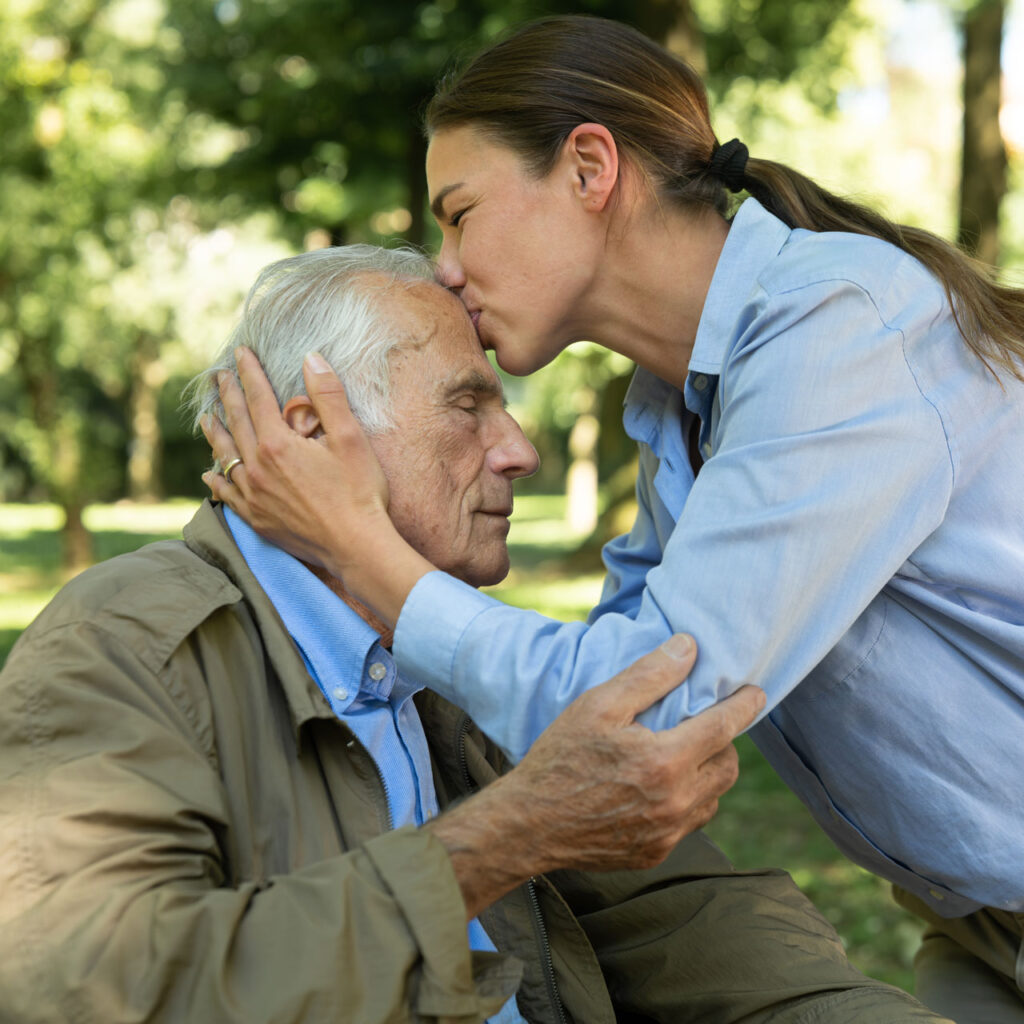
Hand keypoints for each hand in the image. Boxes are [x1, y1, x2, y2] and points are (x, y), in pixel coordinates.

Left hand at [201, 349, 430, 620]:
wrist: (356, 546)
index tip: (241, 353)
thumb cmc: (359, 492)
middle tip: (219, 376)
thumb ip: (328, 396)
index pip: (257, 398)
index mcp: (277, 445)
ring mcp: (253, 496)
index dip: (249, 373)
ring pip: (225, 457)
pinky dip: (216, 479)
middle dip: (228, 396)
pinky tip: (209, 473)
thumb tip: (311, 358)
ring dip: (215, 434)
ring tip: (206, 418)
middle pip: (236, 423)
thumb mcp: (350, 438)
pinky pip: (226, 494)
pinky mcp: (257, 519)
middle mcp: (257, 469)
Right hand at [429, 635, 764, 917]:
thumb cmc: (560, 758)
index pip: (724, 728)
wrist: (528, 824)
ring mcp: (668, 834)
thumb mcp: (598, 705)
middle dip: (724, 741)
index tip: (756, 693)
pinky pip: (691, 823)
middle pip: (728, 766)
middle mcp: (675, 803)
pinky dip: (687, 801)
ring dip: (707, 772)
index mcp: (664, 762)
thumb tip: (689, 649)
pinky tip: (660, 786)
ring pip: (714, 797)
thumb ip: (648, 676)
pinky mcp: (656, 853)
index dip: (744, 707)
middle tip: (704, 723)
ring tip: (682, 753)